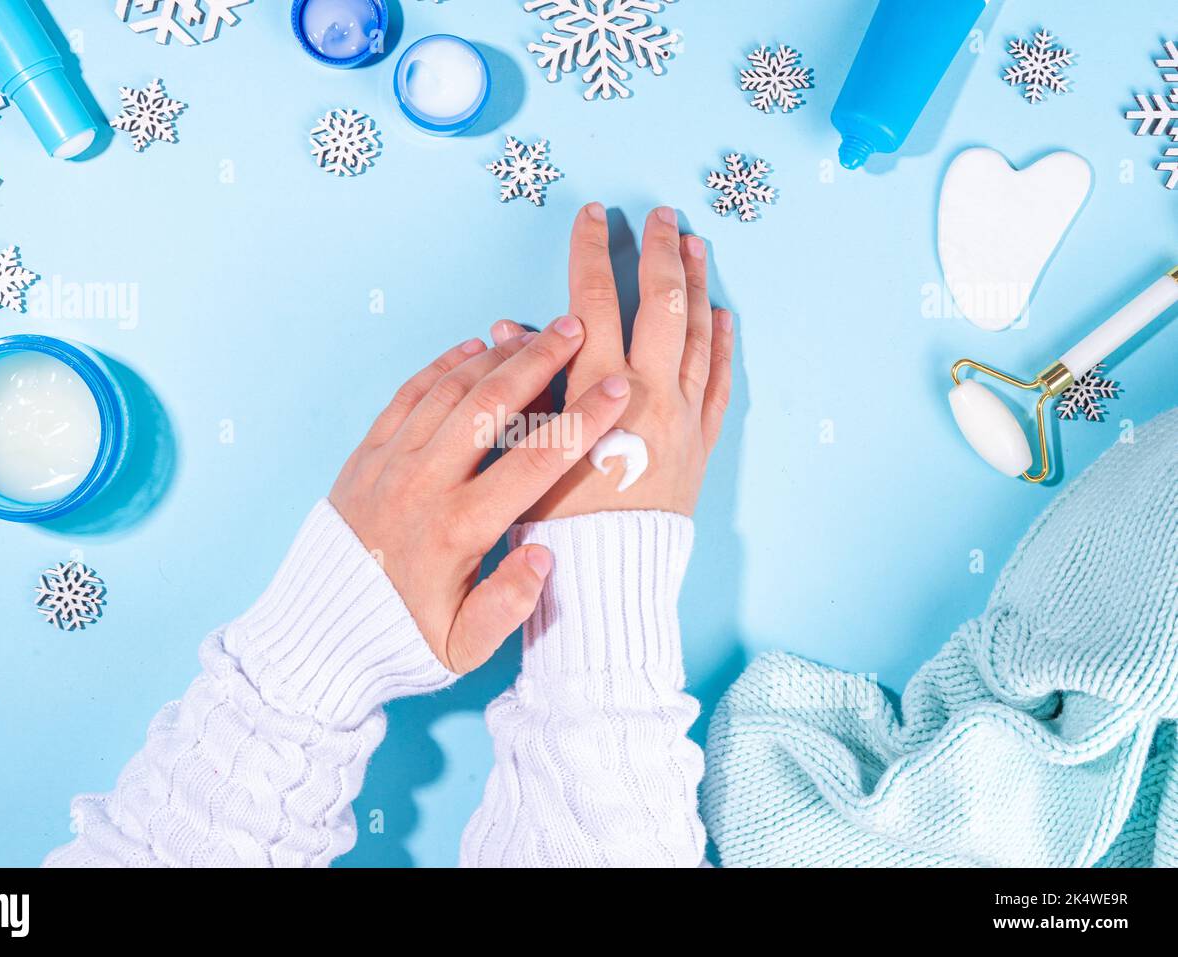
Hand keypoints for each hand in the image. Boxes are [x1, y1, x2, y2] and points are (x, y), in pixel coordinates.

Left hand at [330, 322, 630, 673]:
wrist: (318, 631)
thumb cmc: (401, 640)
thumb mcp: (461, 646)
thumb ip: (507, 605)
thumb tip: (546, 554)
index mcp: (459, 529)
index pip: (536, 461)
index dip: (583, 420)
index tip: (617, 389)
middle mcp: (424, 484)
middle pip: (492, 405)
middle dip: (540, 361)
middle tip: (578, 327)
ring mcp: (391, 463)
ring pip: (450, 390)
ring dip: (496, 355)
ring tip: (536, 332)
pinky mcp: (367, 454)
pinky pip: (408, 394)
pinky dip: (443, 365)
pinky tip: (474, 348)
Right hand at [493, 204, 732, 519]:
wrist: (609, 577)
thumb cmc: (556, 522)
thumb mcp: (527, 449)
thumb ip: (524, 384)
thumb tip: (512, 329)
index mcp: (602, 391)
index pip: (595, 299)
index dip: (591, 250)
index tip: (592, 214)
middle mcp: (650, 395)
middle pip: (660, 303)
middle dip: (660, 251)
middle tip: (662, 214)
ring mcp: (683, 419)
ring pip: (698, 335)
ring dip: (697, 285)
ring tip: (696, 246)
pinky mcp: (700, 446)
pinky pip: (719, 383)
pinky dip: (723, 345)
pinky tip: (722, 317)